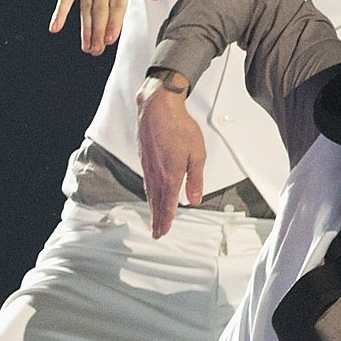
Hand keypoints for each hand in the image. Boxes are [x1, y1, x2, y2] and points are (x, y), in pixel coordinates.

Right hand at [52, 0, 159, 55]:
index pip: (118, 0)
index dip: (114, 21)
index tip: (110, 39)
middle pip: (99, 8)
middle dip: (99, 31)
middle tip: (97, 50)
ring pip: (85, 6)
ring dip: (85, 28)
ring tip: (87, 47)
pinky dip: (61, 11)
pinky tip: (56, 27)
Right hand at [136, 74, 208, 237]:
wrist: (158, 108)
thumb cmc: (178, 126)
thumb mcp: (197, 154)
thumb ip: (196, 179)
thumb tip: (195, 197)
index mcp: (171, 176)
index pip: (167, 205)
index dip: (166, 220)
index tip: (163, 232)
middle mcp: (156, 174)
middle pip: (156, 203)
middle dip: (156, 220)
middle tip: (156, 233)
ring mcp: (147, 167)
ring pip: (149, 193)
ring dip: (151, 208)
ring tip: (153, 218)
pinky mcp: (143, 158)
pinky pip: (146, 181)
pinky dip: (148, 193)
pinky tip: (150, 194)